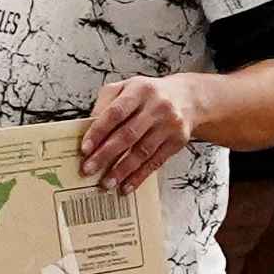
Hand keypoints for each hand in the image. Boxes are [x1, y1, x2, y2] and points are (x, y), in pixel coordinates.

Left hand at [80, 71, 207, 190]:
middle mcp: (157, 106)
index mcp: (139, 90)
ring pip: (142, 151)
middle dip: (106, 155)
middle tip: (89, 170)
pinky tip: (126, 185)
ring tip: (106, 182)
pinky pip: (155, 162)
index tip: (85, 148)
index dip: (99, 131)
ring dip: (122, 170)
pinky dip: (139, 176)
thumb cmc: (149, 95)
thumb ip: (106, 104)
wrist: (188, 98)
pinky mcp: (178, 141)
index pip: (115, 112)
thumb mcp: (126, 88)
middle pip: (128, 134)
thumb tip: (88, 129)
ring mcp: (169, 124)